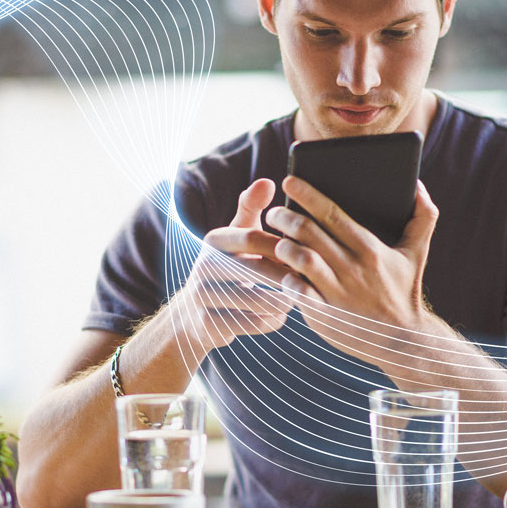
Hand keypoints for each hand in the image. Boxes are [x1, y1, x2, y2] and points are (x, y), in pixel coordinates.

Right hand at [168, 179, 294, 352]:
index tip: (306, 253)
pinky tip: (281, 315)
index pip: (252, 237)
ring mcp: (202, 298)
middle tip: (312, 280)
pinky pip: (251, 324)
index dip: (282, 246)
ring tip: (302, 297)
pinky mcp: (209, 325)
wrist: (195, 313)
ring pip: (256, 301)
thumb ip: (252, 208)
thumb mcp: (235, 235)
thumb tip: (268, 182)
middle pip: (255, 269)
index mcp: (213, 241)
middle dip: (286, 275)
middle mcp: (202, 267)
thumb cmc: (229, 266)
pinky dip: (271, 320)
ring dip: (283, 300)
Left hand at [265, 176, 439, 365]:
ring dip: (280, 245)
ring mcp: (336, 292)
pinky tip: (271, 270)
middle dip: (284, 217)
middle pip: (309, 233)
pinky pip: (295, 291)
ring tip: (273, 239)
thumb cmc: (405, 290)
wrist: (403, 341)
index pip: (332, 214)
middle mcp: (351, 269)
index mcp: (370, 249)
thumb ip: (422, 216)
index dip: (307, 194)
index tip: (289, 179)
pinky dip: (281, 279)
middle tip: (274, 212)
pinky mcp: (324, 314)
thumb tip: (417, 184)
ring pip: (299, 259)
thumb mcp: (417, 252)